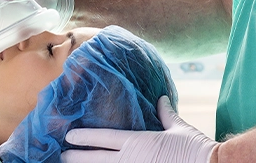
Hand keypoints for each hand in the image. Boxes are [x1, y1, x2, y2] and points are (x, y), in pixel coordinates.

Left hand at [62, 96, 216, 162]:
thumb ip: (166, 114)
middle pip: (95, 158)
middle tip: (60, 155)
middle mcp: (130, 159)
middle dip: (76, 157)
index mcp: (137, 142)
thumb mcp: (179, 128)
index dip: (84, 137)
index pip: (103, 137)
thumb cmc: (195, 149)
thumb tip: (161, 99)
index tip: (69, 136)